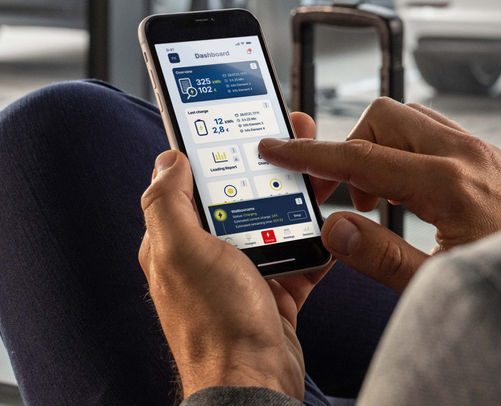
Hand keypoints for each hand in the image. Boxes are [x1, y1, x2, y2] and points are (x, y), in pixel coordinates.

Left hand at [139, 112, 330, 399]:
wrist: (254, 383)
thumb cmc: (216, 325)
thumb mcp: (181, 252)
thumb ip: (167, 203)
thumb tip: (167, 158)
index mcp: (177, 242)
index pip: (192, 181)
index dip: (217, 148)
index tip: (242, 120)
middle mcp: (206, 257)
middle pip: (240, 196)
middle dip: (268, 165)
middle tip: (295, 136)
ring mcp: (242, 276)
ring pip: (274, 221)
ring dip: (298, 199)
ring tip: (320, 174)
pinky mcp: (274, 294)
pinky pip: (300, 256)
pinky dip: (318, 241)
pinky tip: (333, 225)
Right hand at [260, 98, 500, 292]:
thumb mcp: (436, 284)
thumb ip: (380, 257)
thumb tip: (335, 229)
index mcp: (448, 183)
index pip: (362, 158)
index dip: (311, 154)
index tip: (278, 147)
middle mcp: (466, 155)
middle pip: (383, 118)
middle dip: (350, 150)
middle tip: (341, 199)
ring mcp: (480, 151)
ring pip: (409, 119)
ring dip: (379, 151)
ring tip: (375, 204)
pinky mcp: (488, 157)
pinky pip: (433, 133)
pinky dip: (406, 154)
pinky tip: (405, 197)